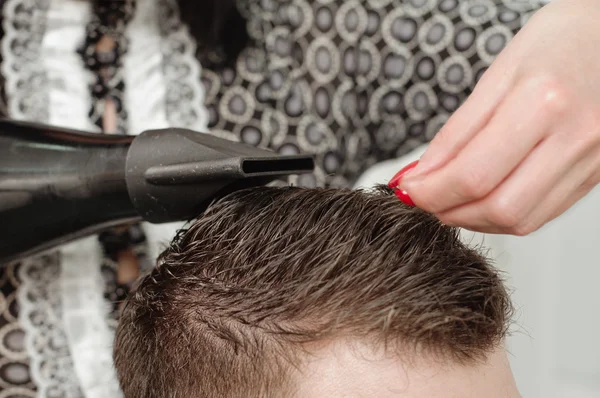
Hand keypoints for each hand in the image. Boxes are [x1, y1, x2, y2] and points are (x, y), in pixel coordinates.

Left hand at [399, 0, 599, 235]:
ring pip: (520, 220)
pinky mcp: (595, 175)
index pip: (472, 174)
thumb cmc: (561, 41)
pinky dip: (501, 216)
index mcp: (543, 102)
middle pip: (498, 207)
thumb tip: (422, 174)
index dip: (430, 191)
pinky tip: (482, 199)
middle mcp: (574, 137)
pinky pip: (541, 214)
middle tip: (423, 198)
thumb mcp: (499, 73)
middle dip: (448, 210)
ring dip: (472, 219)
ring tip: (448, 199)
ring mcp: (590, 161)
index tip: (406, 189)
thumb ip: (458, 131)